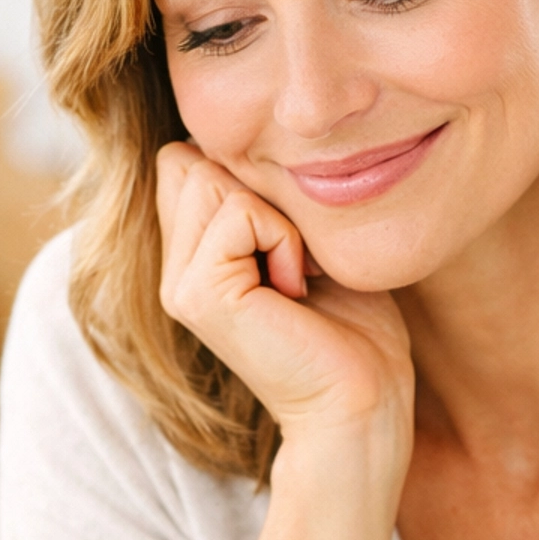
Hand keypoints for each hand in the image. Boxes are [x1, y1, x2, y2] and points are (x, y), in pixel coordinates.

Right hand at [156, 143, 413, 469]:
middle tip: (296, 258)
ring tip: (297, 275)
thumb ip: (266, 195)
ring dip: (274, 216)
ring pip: (207, 176)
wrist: (363, 403)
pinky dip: (282, 237)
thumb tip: (247, 136)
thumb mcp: (306, 240)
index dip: (246, 177)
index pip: (186, 159)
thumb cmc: (354, 329)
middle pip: (187, 160)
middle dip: (257, 191)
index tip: (292, 242)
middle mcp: (175, 271)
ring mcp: (180, 284)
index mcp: (192, 257)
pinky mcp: (199, 295)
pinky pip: (238, 211)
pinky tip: (297, 288)